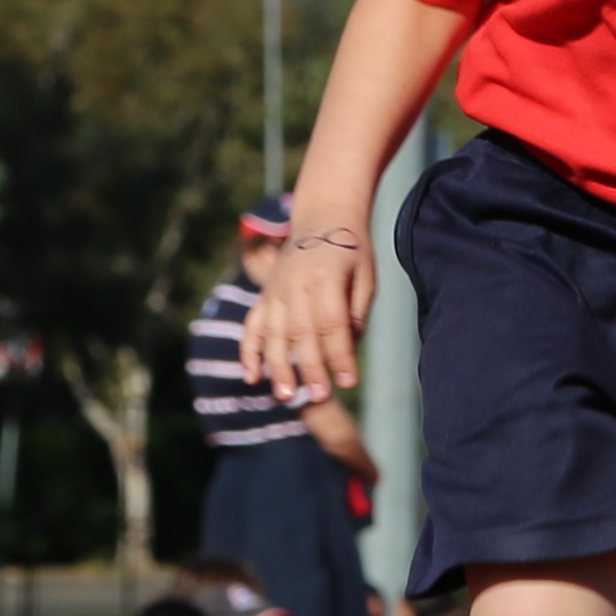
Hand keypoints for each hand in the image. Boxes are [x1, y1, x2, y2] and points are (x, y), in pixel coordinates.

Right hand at [247, 221, 376, 398]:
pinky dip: (249, 352)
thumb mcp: (365, 277)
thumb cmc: (351, 252)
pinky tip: (252, 377)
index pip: (333, 324)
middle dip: (311, 367)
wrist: (322, 219)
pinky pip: (253, 326)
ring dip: (279, 367)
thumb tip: (345, 353)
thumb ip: (355, 314)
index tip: (350, 383)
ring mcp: (276, 290)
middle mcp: (295, 283)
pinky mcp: (265, 296)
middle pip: (302, 333)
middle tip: (321, 397)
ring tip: (287, 396)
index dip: (341, 355)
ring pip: (275, 334)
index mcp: (326, 276)